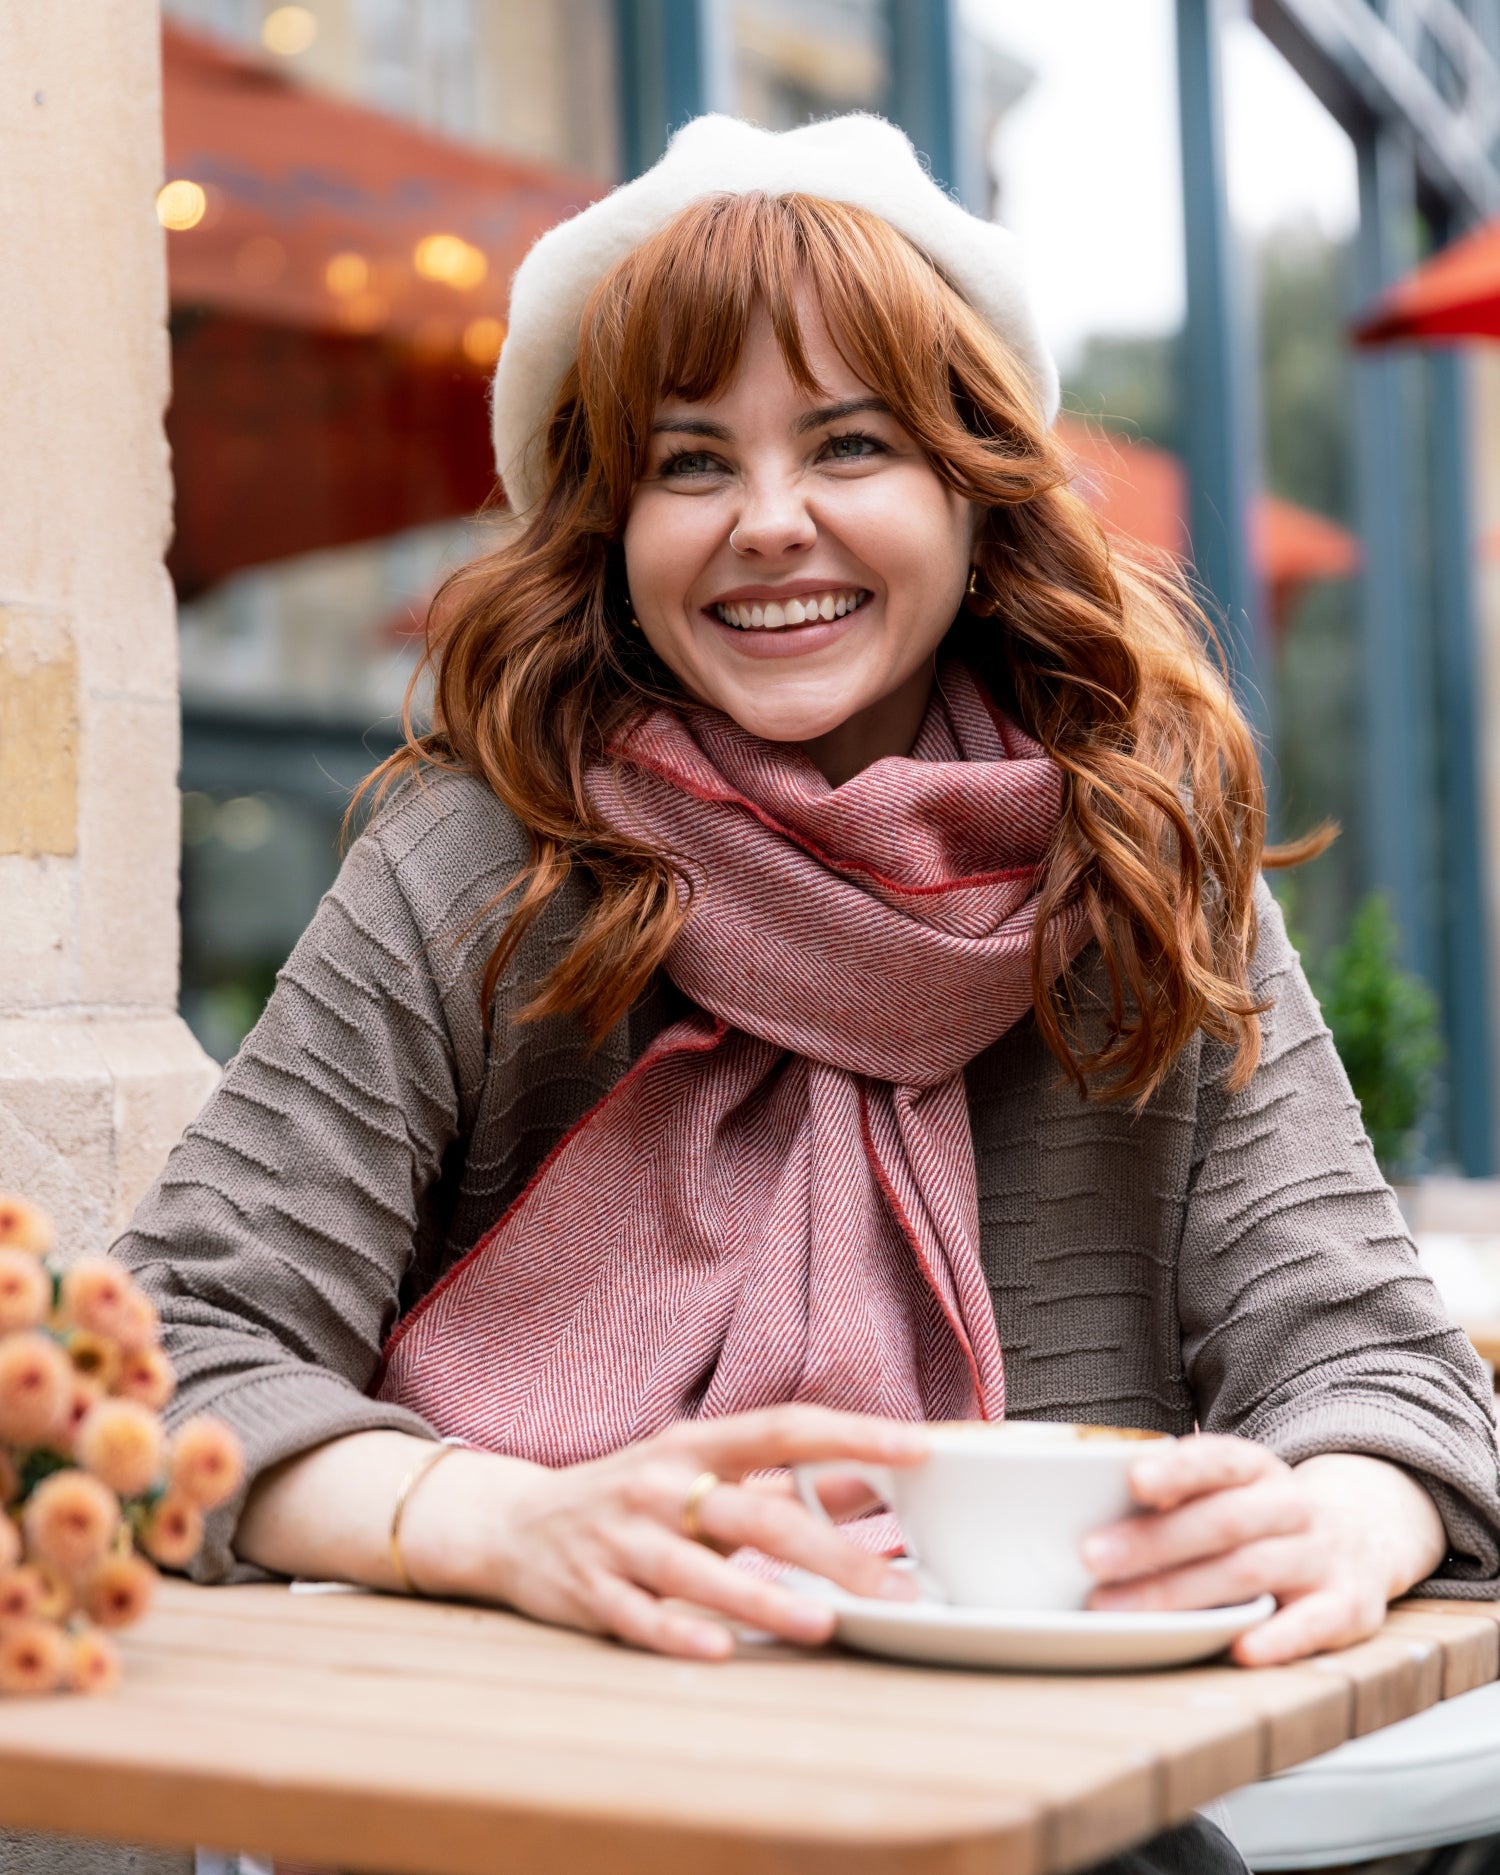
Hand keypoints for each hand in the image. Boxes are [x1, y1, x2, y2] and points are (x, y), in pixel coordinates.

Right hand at [401, 1406, 927, 1660]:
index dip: (853, 1434)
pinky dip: (681, 1634)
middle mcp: (660, 1484)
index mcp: (695, 1445)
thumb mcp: (700, 1473)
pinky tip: (722, 1651)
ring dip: (764, 1596)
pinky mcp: (590, 1593)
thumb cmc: (633, 1498)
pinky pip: (641, 1616)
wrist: (513, 1523)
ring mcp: (622, 1538)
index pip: (786, 1427)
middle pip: (755, 1510)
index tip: (919, 1447)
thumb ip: (783, 1483)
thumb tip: (875, 1485)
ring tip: (822, 1624)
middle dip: (829, 1549)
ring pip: (699, 1569)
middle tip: (894, 1586)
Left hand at [1080, 1435, 1446, 1665]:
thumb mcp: (1230, 1490)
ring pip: (1251, 1570)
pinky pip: (1313, 1624)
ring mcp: (1322, 1556)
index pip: (1218, 1460)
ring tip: (1125, 1609)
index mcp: (1258, 1469)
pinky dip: (1277, 1637)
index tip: (1133, 1480)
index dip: (1178, 1469)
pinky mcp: (1348, 1608)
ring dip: (1183, 1592)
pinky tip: (1237, 1648)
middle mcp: (1293, 1506)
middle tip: (1092, 1558)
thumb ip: (1176, 1495)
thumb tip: (1084, 1509)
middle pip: (1222, 1521)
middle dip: (1154, 1541)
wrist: (1366, 1537)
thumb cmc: (1263, 1518)